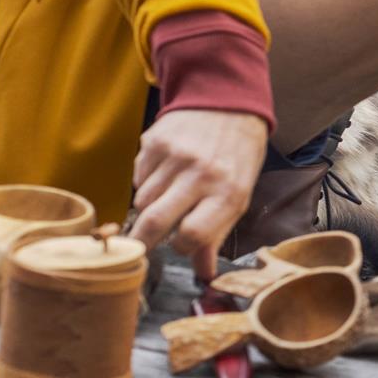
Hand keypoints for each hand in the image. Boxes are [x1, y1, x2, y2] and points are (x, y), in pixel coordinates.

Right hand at [128, 109, 268, 280]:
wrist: (228, 103)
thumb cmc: (237, 156)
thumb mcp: (239, 194)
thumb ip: (217, 234)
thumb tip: (205, 274)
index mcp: (228, 192)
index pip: (193, 235)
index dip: (181, 247)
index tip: (180, 245)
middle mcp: (200, 174)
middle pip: (155, 222)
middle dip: (142, 241)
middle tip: (139, 247)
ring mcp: (174, 157)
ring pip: (142, 201)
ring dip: (149, 207)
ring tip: (168, 196)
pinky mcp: (154, 143)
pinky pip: (137, 178)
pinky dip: (145, 183)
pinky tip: (164, 173)